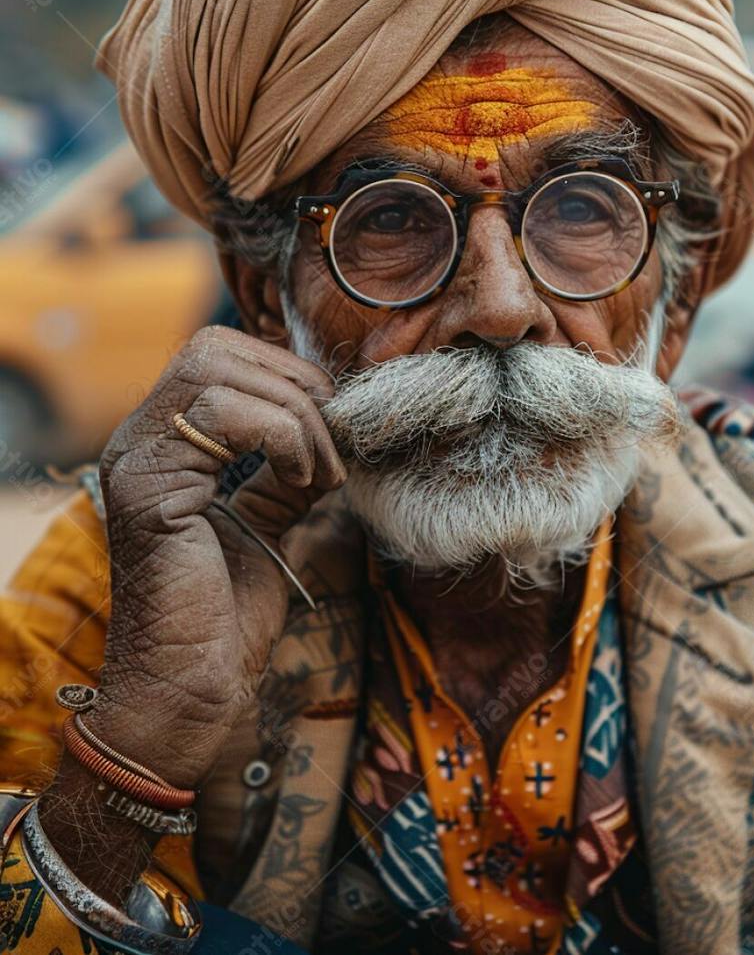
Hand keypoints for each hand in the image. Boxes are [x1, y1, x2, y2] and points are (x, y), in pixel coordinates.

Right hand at [88, 325, 344, 787]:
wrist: (193, 689)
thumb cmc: (227, 615)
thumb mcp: (268, 520)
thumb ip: (285, 470)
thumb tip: (329, 430)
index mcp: (165, 444)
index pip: (220, 354)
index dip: (287, 374)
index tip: (333, 430)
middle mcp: (139, 440)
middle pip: (216, 348)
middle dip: (296, 386)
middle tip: (333, 448)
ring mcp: (134, 458)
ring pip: (217, 370)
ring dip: (294, 415)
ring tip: (320, 473)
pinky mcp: (145, 487)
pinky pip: (221, 414)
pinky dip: (281, 436)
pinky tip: (302, 481)